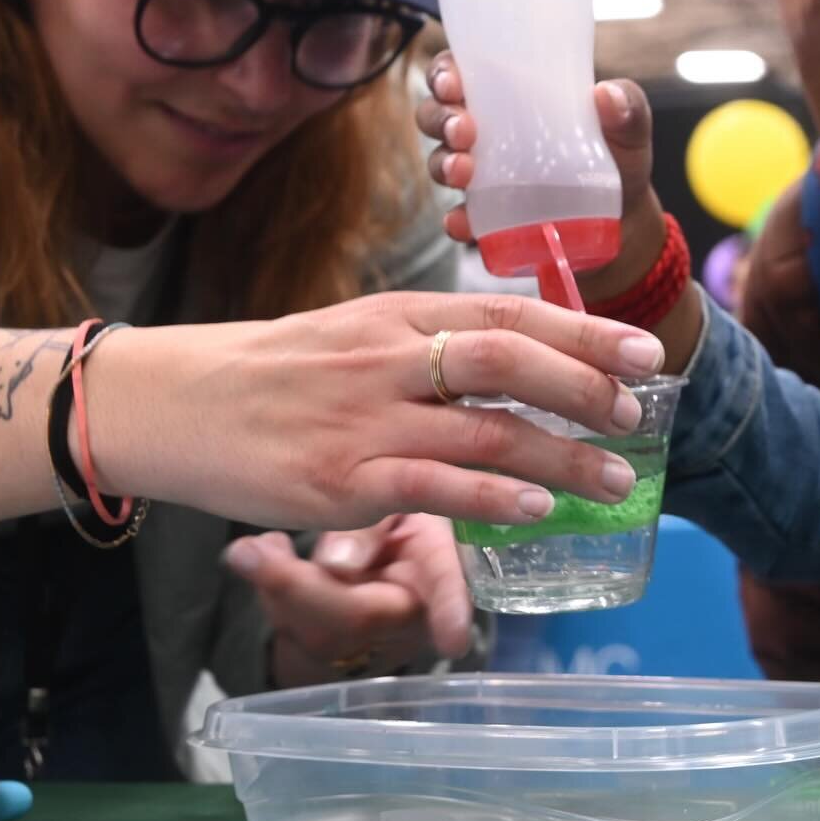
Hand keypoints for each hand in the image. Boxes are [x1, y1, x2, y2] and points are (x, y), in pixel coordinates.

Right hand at [84, 293, 665, 532]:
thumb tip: (520, 357)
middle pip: (505, 360)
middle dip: (584, 384)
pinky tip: (537, 507)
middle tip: (638, 409)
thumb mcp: (358, 333)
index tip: (643, 352)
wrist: (176, 404)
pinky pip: (431, 485)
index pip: (506, 313)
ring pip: (482, 429)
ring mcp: (363, 419)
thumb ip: (432, 343)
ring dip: (561, 455)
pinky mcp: (338, 480)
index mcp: (397, 314)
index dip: (583, 332)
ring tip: (616, 478)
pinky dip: (491, 495)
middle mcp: (388, 358)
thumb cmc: (277, 371)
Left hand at [225, 514, 471, 683]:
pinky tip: (261, 558)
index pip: (448, 583)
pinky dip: (269, 597)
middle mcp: (413, 611)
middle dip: (296, 588)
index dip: (451, 609)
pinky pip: (295, 640)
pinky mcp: (335, 654)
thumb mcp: (387, 496)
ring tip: (250, 548)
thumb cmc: (389, 505)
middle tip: (245, 551)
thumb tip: (338, 565)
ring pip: (319, 635)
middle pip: (360, 617)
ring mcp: (375, 641)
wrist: (364, 539)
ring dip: (274, 590)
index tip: (452, 638)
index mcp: (436, 560)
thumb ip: (368, 524)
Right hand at [418, 56, 702, 365]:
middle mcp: (486, 131)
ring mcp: (483, 177)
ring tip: (464, 172)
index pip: (460, 71)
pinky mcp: (488, 219)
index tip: (453, 82)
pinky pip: (459, 219)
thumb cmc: (619, 160)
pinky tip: (464, 223)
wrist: (624, 223)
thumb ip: (628, 108)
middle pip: (437, 115)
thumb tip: (606, 94)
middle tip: (464, 130)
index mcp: (511, 96)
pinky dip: (457, 220)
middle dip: (441, 118)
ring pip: (440, 162)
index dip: (444, 72)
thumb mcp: (630, 130)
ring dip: (444, 164)